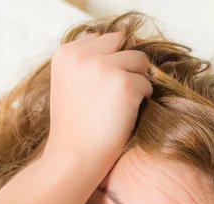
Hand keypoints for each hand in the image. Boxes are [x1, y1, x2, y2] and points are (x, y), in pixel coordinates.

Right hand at [45, 31, 151, 164]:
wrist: (75, 156)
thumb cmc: (76, 125)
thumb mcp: (69, 83)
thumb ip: (89, 60)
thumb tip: (130, 39)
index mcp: (65, 53)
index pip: (100, 38)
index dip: (109, 60)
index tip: (103, 86)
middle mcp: (83, 55)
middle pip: (121, 42)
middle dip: (126, 63)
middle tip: (117, 94)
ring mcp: (104, 67)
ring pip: (139, 59)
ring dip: (137, 79)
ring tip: (123, 103)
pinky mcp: (124, 83)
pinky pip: (147, 82)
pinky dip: (143, 98)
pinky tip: (128, 114)